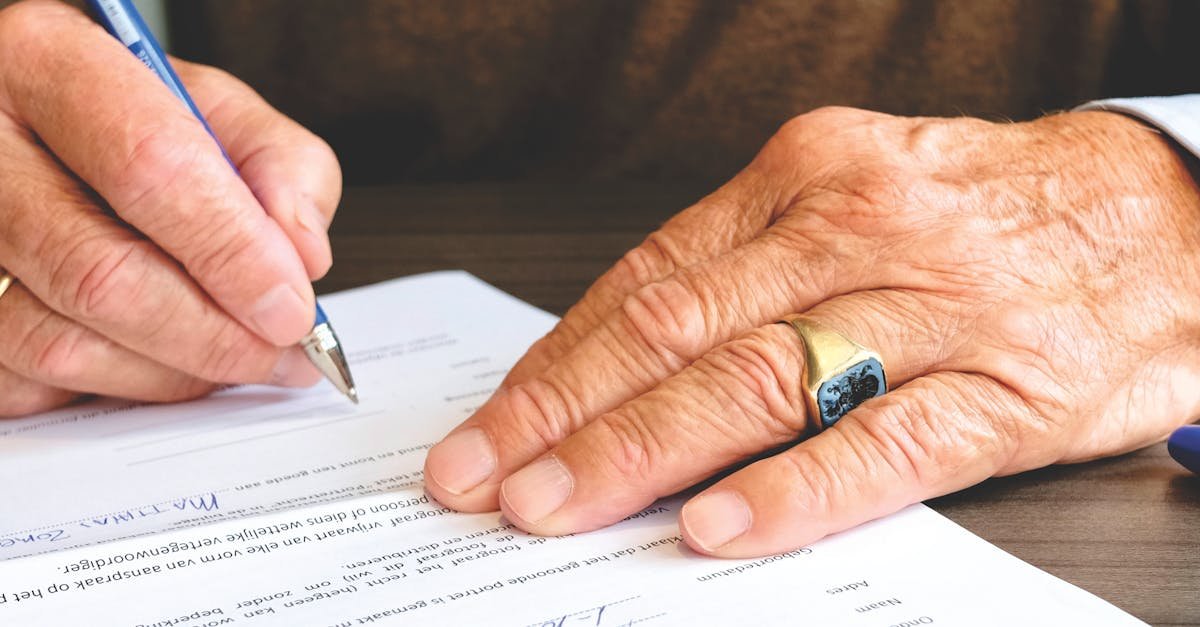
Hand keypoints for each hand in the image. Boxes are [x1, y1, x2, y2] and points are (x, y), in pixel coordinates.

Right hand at [0, 0, 341, 415]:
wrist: (42, 134)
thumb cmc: (134, 121)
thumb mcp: (220, 111)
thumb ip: (283, 169)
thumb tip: (303, 258)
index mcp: (48, 62)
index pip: (150, 166)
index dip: (233, 251)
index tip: (291, 306)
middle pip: (100, 273)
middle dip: (214, 335)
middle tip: (281, 354)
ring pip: (61, 343)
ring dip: (172, 373)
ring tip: (235, 358)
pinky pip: (30, 385)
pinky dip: (114, 388)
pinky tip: (159, 359)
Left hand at [425, 105, 1199, 556]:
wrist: (1165, 211)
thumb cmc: (985, 212)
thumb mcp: (856, 198)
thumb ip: (748, 268)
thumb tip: (621, 356)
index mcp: (806, 176)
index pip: (649, 281)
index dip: (556, 362)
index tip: (490, 425)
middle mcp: (858, 230)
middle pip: (680, 332)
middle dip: (565, 416)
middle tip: (484, 478)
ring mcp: (935, 310)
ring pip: (762, 382)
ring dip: (644, 453)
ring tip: (560, 508)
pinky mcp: (1010, 388)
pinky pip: (887, 445)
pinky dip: (795, 489)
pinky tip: (719, 527)